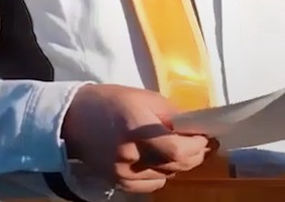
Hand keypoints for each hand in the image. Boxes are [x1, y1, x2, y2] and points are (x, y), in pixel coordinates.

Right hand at [60, 83, 216, 193]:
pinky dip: (163, 174)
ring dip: (180, 164)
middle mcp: (130, 154)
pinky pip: (152, 185)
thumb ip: (173, 116)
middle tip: (206, 145)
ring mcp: (122, 172)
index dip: (198, 146)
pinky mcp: (118, 182)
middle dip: (196, 155)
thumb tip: (198, 128)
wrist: (73, 120)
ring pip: (167, 175)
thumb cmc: (113, 102)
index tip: (210, 137)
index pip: (176, 149)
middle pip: (176, 165)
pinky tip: (162, 161)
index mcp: (137, 128)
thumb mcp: (147, 99)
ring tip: (184, 149)